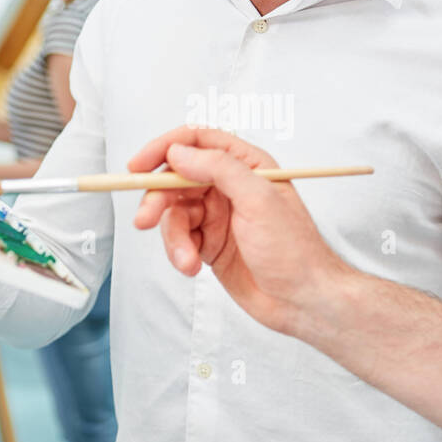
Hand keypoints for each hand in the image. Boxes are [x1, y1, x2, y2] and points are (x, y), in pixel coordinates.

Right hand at [129, 126, 347, 335]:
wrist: (302, 300)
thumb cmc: (294, 249)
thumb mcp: (259, 199)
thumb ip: (219, 169)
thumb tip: (179, 152)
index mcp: (248, 165)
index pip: (199, 141)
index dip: (165, 148)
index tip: (139, 165)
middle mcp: (230, 186)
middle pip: (177, 178)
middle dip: (158, 199)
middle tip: (145, 219)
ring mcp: (219, 215)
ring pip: (175, 213)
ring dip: (173, 237)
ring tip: (186, 259)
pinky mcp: (210, 243)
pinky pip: (180, 238)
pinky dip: (179, 252)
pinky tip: (192, 267)